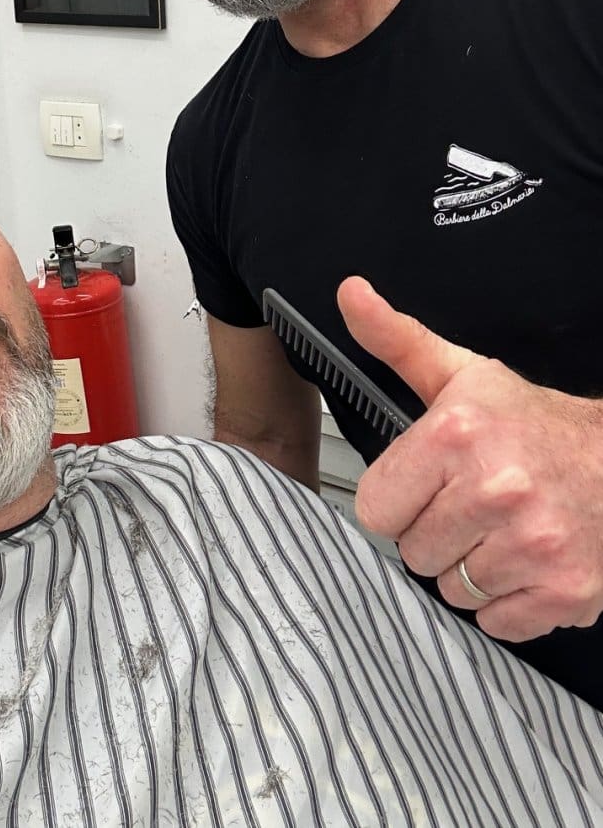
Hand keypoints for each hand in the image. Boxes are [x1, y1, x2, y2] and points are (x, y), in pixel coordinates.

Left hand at [337, 276, 602, 641]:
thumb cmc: (533, 422)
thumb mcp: (459, 373)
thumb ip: (394, 340)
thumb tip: (351, 294)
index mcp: (456, 434)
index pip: (376, 508)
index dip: (399, 497)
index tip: (428, 481)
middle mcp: (495, 489)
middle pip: (413, 551)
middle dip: (435, 530)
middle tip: (471, 502)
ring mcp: (534, 545)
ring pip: (452, 589)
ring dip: (471, 566)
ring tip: (499, 528)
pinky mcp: (564, 591)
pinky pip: (496, 621)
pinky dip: (507, 599)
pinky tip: (524, 559)